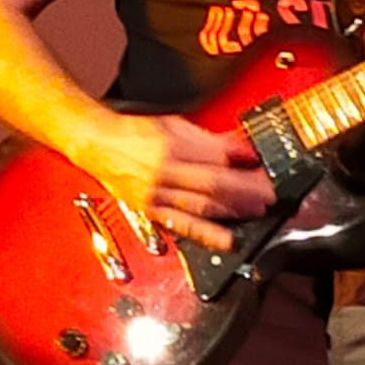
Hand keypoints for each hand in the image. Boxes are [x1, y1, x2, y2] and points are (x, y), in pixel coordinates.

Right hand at [74, 111, 275, 251]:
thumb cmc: (133, 132)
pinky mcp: (151, 211)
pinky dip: (207, 234)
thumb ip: (208, 139)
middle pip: (213, 184)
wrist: (96, 144)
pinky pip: (183, 226)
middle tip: (268, 194)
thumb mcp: (174, 124)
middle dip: (245, 190)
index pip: (216, 156)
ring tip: (256, 212)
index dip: (242, 162)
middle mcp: (164, 172)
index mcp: (171, 145)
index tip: (260, 164)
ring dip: (233, 211)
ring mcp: (156, 194)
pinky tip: (226, 240)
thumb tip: (239, 148)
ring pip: (202, 206)